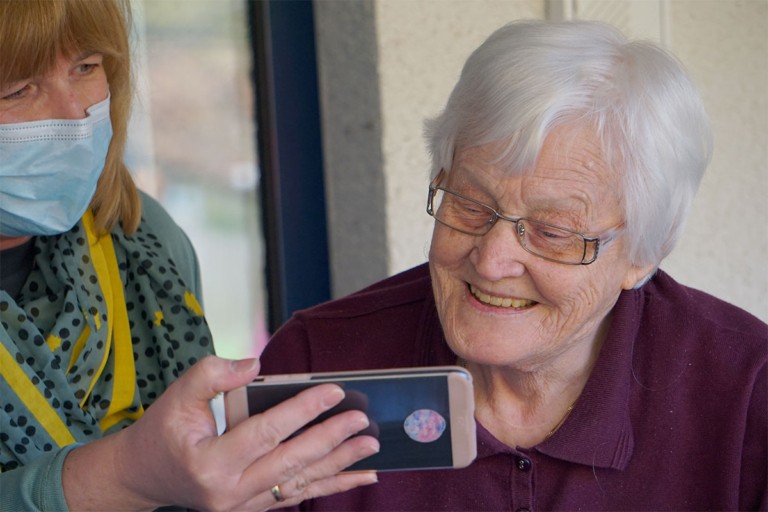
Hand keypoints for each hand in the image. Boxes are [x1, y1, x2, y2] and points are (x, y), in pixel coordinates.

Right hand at [63, 355, 378, 510]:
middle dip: (331, 439)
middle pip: (291, 462)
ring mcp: (242, 506)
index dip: (303, 410)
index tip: (334, 391)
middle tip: (362, 420)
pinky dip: (329, 485)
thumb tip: (256, 364)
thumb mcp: (177, 394)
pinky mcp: (252, 508)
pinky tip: (358, 476)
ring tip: (370, 448)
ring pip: (300, 483)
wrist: (143, 476)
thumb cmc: (162, 431)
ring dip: (340, 465)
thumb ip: (213, 373)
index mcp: (210, 462)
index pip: (266, 432)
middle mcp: (229, 491)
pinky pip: (297, 496)